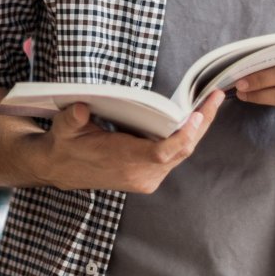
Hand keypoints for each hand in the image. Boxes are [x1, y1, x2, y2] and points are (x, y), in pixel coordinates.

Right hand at [33, 90, 226, 192]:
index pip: (161, 152)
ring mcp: (147, 178)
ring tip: (210, 102)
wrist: (59, 168)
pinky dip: (185, 137)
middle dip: (201, 124)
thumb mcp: (64, 128)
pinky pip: (175, 156)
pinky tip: (193, 117)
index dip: (182, 136)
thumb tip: (81, 108)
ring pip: (181, 153)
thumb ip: (72, 119)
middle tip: (215, 97)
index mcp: (124, 162)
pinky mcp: (149, 176)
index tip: (196, 115)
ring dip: (196, 129)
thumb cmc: (65, 145)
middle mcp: (141, 175)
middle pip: (181, 150)